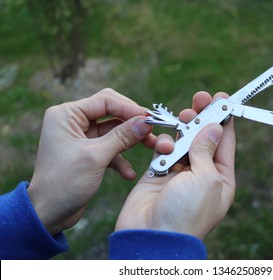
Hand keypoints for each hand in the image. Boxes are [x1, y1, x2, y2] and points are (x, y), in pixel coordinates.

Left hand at [28, 89, 155, 234]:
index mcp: (67, 115)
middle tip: (153, 131)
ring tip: (151, 148)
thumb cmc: (63, 184)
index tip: (150, 118)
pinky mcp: (89, 153)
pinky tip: (129, 174)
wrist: (48, 214)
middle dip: (133, 123)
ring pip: (115, 131)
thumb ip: (122, 137)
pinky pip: (111, 148)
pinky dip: (121, 159)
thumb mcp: (96, 157)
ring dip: (132, 141)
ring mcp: (82, 137)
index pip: (105, 100)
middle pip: (112, 113)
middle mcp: (73, 122)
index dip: (130, 108)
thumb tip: (146, 122)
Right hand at [115, 91, 235, 238]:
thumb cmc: (186, 213)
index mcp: (221, 178)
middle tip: (200, 98)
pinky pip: (164, 149)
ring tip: (184, 116)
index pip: (225, 142)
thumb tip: (214, 127)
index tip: (222, 98)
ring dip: (183, 128)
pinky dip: (164, 144)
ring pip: (183, 140)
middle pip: (203, 138)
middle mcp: (201, 174)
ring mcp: (179, 173)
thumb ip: (207, 151)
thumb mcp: (206, 179)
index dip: (224, 119)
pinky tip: (164, 148)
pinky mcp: (158, 172)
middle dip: (202, 117)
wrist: (151, 236)